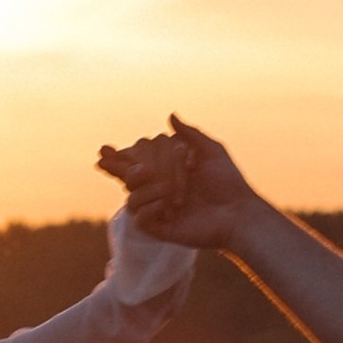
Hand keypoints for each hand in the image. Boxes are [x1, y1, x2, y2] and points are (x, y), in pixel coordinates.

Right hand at [96, 113, 255, 250]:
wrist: (238, 214)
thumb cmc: (228, 183)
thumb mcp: (212, 152)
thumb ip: (190, 134)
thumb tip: (170, 115)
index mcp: (165, 170)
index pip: (134, 160)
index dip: (118, 156)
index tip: (104, 150)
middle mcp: (156, 188)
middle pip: (128, 173)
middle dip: (130, 167)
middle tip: (144, 168)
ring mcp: (155, 208)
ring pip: (131, 194)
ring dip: (147, 188)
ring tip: (167, 189)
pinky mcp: (157, 228)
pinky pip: (139, 217)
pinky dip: (149, 208)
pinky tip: (167, 209)